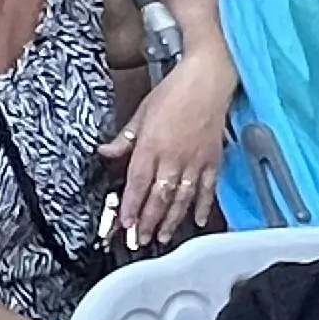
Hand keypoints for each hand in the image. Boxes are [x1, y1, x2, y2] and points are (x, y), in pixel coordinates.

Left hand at [100, 60, 231, 247]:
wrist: (208, 80)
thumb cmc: (174, 91)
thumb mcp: (142, 112)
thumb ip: (125, 139)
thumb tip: (106, 152)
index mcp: (151, 145)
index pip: (138, 183)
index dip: (131, 206)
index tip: (126, 223)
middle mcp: (173, 157)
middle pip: (159, 197)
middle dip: (148, 221)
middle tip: (141, 239)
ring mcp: (194, 161)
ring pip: (182, 198)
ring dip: (171, 220)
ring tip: (162, 236)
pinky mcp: (212, 160)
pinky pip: (207, 189)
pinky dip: (202, 206)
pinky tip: (197, 220)